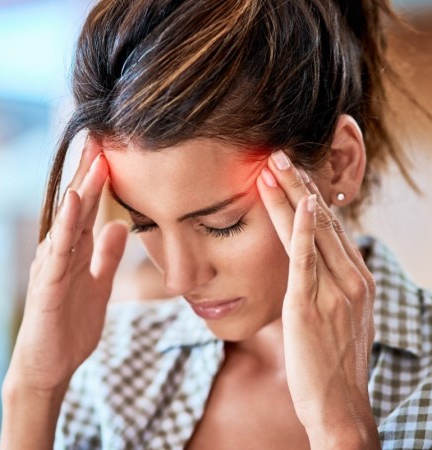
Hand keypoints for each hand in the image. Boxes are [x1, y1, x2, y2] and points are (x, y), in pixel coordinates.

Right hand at [4, 138, 127, 394]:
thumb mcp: (98, 284)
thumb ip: (106, 256)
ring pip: (68, 221)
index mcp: (74, 250)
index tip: (113, 152)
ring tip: (93, 160)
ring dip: (81, 190)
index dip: (100, 181)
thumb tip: (119, 225)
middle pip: (77, 206)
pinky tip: (74, 202)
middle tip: (102, 139)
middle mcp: (61, 251)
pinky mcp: (47, 285)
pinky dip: (67, 225)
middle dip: (90, 173)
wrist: (51, 365)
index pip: (88, 208)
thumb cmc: (71, 324)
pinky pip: (59, 250)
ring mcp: (52, 266)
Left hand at [256, 151, 378, 448]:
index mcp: (357, 279)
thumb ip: (330, 286)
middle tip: (280, 154)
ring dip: (292, 195)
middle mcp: (351, 278)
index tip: (294, 173)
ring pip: (312, 232)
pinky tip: (298, 204)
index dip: (310, 197)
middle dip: (300, 185)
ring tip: (274, 165)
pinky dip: (302, 230)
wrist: (340, 405)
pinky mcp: (311, 305)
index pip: (331, 228)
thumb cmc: (333, 361)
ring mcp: (334, 291)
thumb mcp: (340, 317)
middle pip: (323, 220)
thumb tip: (314, 266)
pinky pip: (307, 261)